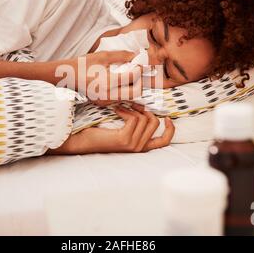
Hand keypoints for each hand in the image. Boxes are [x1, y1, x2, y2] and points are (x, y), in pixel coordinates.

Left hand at [49, 104, 174, 154]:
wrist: (83, 140)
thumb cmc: (100, 132)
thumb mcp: (123, 128)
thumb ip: (136, 123)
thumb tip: (146, 106)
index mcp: (141, 146)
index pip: (165, 141)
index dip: (170, 128)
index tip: (166, 117)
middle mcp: (139, 148)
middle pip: (154, 123)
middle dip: (145, 110)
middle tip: (133, 105)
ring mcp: (132, 145)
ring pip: (144, 119)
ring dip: (132, 109)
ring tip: (121, 107)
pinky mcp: (124, 139)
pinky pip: (134, 119)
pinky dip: (126, 111)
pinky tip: (116, 110)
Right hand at [73, 51, 142, 105]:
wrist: (68, 76)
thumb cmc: (84, 64)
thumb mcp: (103, 56)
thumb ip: (121, 55)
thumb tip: (136, 55)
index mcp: (107, 82)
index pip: (132, 77)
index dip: (139, 69)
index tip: (139, 63)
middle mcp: (107, 95)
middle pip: (136, 92)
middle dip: (140, 81)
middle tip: (138, 72)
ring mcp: (105, 101)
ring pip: (130, 97)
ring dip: (133, 86)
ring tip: (129, 75)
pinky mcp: (103, 103)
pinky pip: (120, 99)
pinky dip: (125, 90)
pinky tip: (120, 82)